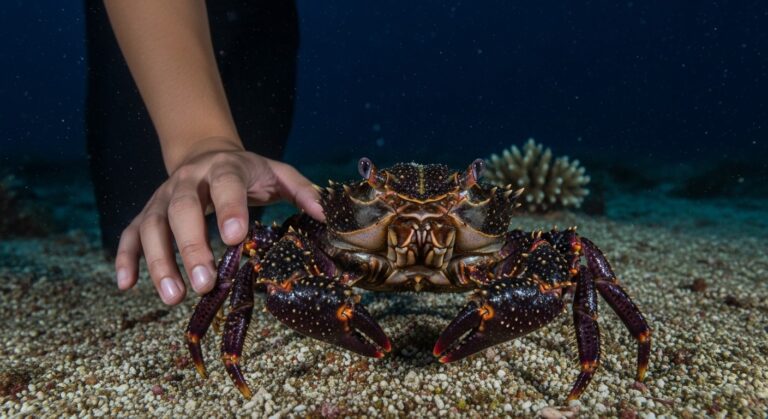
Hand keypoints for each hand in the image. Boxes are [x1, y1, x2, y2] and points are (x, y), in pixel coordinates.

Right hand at [114, 142, 323, 304]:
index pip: (225, 185)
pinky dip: (125, 259)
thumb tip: (325, 214)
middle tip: (204, 282)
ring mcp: (162, 198)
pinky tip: (127, 285)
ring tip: (173, 296)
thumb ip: (302, 191)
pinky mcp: (146, 213)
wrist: (205, 153)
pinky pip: (128, 235)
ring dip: (159, 261)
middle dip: (191, 246)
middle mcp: (187, 181)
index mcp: (224, 169)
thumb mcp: (277, 173)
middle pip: (182, 209)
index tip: (236, 238)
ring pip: (151, 226)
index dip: (229, 209)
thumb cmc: (248, 171)